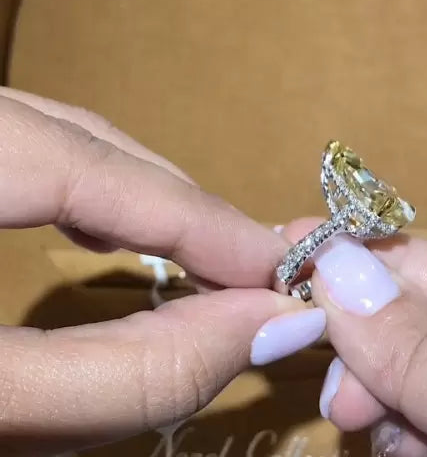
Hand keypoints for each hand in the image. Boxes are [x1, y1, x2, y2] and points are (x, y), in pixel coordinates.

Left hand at [0, 89, 325, 455]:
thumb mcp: (0, 410)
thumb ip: (126, 372)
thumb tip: (268, 326)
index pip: (96, 170)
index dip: (201, 220)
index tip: (278, 268)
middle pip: (87, 140)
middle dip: (179, 204)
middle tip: (246, 267)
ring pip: (62, 136)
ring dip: (139, 193)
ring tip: (196, 249)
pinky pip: (32, 148)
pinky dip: (86, 187)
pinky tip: (107, 229)